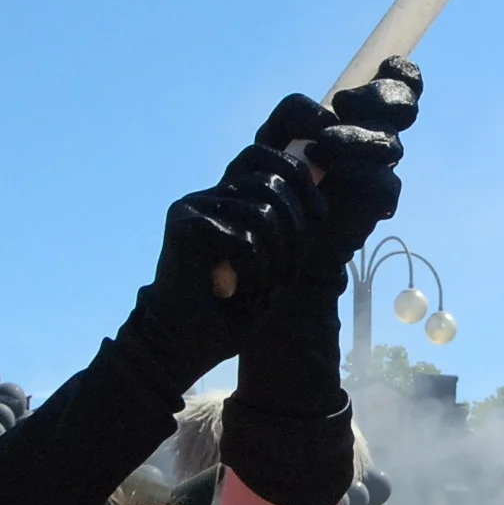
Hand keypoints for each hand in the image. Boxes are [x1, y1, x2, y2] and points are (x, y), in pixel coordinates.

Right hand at [123, 140, 323, 396]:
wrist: (181, 347)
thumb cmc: (229, 310)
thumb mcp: (277, 259)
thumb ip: (297, 218)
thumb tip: (322, 168)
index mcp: (226, 198)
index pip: (269, 157)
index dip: (301, 182)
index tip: (315, 221)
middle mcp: (207, 195)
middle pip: (274, 182)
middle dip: (295, 232)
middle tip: (279, 273)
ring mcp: (192, 205)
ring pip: (264, 211)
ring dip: (274, 259)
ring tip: (254, 284)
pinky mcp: (184, 224)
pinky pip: (246, 237)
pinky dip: (254, 270)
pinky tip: (231, 288)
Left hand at [252, 60, 419, 278]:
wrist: (279, 231)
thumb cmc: (278, 176)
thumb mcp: (275, 134)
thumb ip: (294, 112)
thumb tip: (325, 116)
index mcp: (360, 114)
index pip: (398, 84)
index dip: (400, 72)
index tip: (384, 66)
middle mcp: (376, 136)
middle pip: (404, 105)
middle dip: (378, 97)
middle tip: (341, 104)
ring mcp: (381, 169)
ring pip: (389, 143)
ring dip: (356, 139)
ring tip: (321, 146)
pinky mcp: (380, 201)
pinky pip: (382, 181)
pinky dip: (355, 172)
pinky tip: (329, 172)